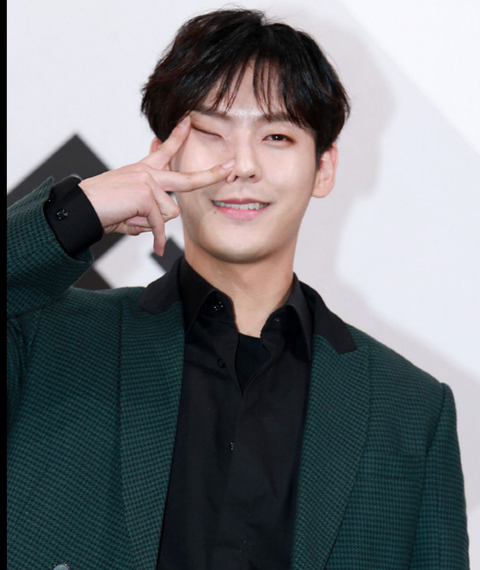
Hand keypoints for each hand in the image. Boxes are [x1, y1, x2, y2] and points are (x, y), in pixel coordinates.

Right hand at [79, 116, 233, 255]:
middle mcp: (148, 173)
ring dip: (154, 225)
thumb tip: (161, 224)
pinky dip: (157, 239)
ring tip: (130, 220)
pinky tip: (156, 248)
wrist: (81, 209)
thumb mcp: (129, 209)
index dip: (178, 136)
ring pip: (169, 213)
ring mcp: (148, 182)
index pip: (164, 151)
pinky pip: (160, 224)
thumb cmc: (103, 209)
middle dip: (211, 175)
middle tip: (230, 168)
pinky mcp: (145, 195)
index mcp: (143, 171)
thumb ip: (148, 213)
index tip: (189, 121)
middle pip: (187, 178)